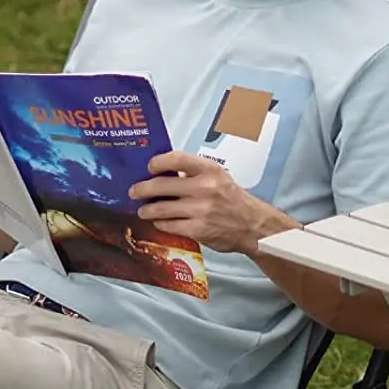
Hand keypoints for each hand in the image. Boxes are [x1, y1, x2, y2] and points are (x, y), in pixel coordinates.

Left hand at [129, 150, 293, 255]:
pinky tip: (160, 222)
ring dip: (147, 209)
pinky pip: (169, 225)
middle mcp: (205, 188)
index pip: (176, 159)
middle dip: (142, 189)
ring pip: (161, 208)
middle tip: (134, 191)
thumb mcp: (218, 178)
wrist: (253, 226)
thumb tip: (162, 172)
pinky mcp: (198, 230)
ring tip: (143, 210)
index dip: (157, 162)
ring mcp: (201, 210)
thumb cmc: (233, 200)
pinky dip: (161, 223)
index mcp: (210, 171)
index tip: (149, 167)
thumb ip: (194, 173)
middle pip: (161, 185)